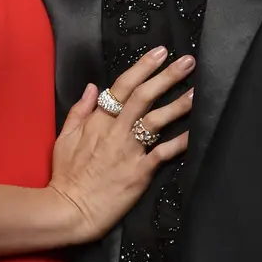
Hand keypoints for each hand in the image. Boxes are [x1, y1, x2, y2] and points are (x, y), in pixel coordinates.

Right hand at [49, 48, 193, 242]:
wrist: (71, 210)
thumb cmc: (66, 175)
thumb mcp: (64, 137)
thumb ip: (80, 110)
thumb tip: (94, 87)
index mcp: (98, 120)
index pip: (123, 86)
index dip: (143, 67)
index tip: (160, 52)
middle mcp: (116, 131)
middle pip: (144, 96)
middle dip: (167, 76)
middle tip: (187, 61)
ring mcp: (129, 151)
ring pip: (157, 120)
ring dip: (179, 104)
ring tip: (198, 91)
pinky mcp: (140, 172)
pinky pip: (164, 153)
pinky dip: (180, 142)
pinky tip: (195, 132)